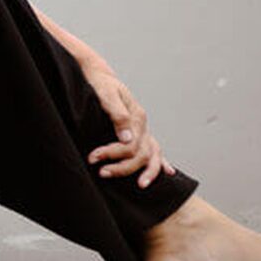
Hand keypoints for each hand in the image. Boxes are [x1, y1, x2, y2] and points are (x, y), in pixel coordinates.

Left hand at [82, 63, 175, 187]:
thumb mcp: (105, 94)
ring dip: (147, 172)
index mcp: (136, 116)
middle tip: (101, 172)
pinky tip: (168, 172)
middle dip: (122, 167)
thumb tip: (127, 138)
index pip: (130, 144)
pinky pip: (155, 149)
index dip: (112, 154)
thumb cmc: (98, 83)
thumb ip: (117, 114)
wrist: (97, 74)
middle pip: (141, 153)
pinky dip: (161, 162)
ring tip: (141, 185)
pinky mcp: (138, 130)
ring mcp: (143, 128)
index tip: (93, 158)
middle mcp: (142, 123)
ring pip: (152, 155)